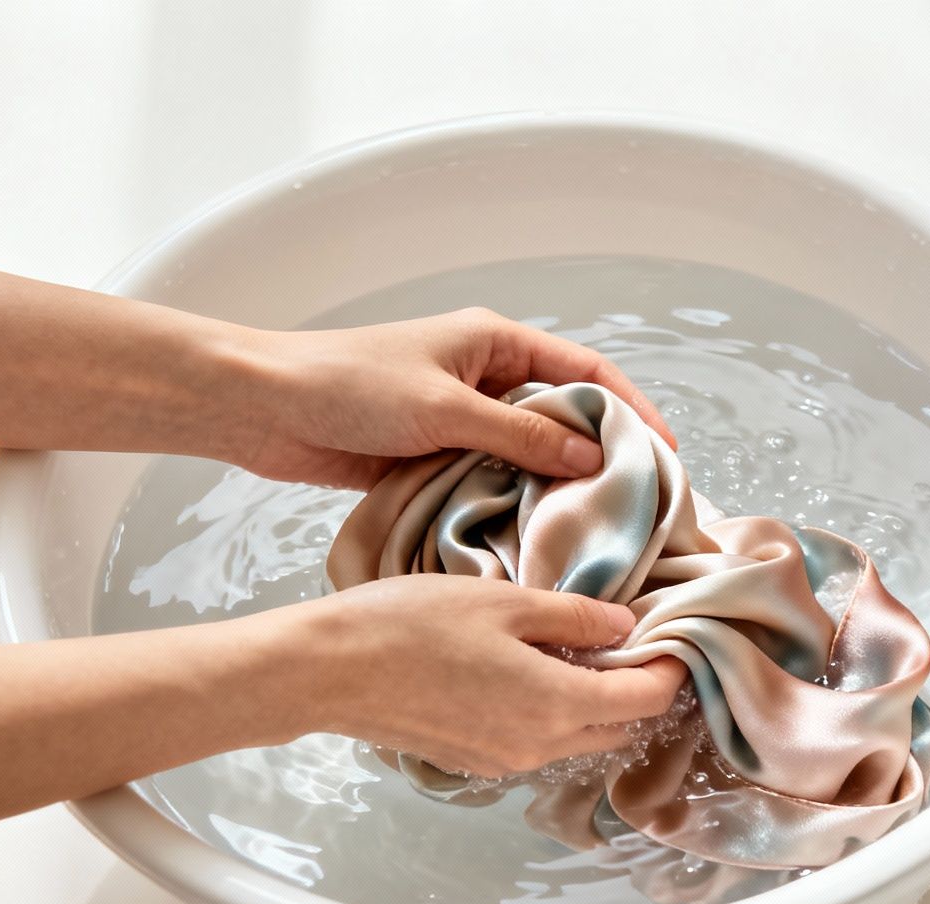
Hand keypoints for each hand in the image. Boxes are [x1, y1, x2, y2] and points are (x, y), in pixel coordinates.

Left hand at [225, 308, 677, 489]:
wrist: (261, 406)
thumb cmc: (347, 386)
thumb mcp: (445, 409)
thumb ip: (521, 436)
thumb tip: (593, 459)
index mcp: (494, 341)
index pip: (586, 372)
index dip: (633, 410)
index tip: (667, 453)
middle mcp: (483, 374)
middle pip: (562, 415)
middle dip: (600, 455)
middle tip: (638, 502)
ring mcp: (458, 415)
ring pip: (526, 453)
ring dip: (553, 486)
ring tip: (592, 530)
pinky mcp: (432, 452)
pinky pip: (488, 477)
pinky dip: (510, 501)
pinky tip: (530, 536)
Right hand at [293, 575, 687, 776]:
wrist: (327, 671)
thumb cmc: (412, 625)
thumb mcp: (505, 602)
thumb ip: (575, 618)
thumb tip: (625, 628)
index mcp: (557, 707)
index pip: (647, 701)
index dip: (670, 669)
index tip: (674, 635)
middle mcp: (538, 748)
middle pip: (619, 727)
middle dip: (640, 689)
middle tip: (637, 640)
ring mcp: (503, 762)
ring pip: (578, 738)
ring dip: (595, 702)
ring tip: (584, 649)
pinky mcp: (472, 761)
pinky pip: (536, 743)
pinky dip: (553, 713)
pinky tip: (533, 670)